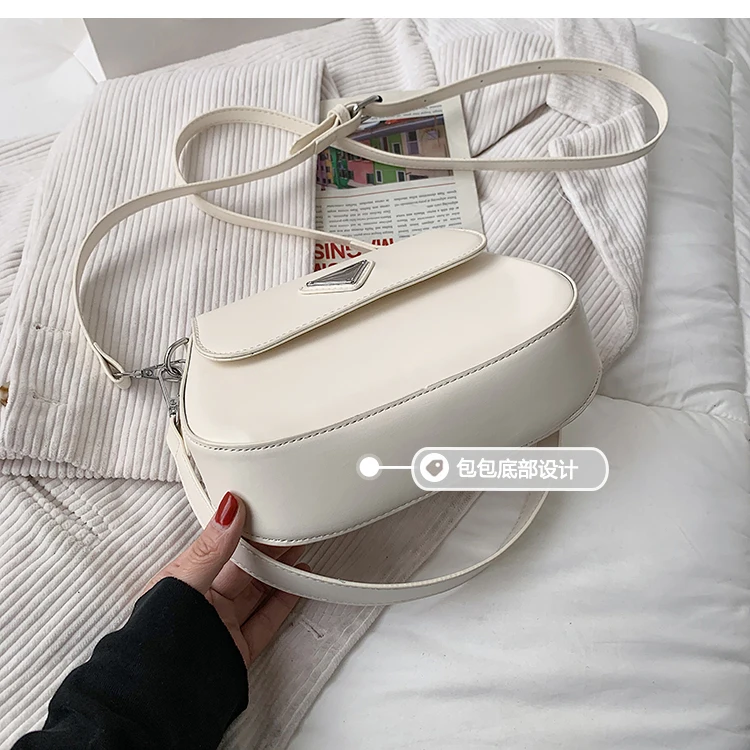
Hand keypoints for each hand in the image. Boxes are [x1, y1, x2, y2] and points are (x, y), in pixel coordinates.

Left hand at [143, 492, 306, 666]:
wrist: (160, 695)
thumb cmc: (157, 638)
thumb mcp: (185, 581)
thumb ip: (212, 548)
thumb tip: (228, 510)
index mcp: (186, 581)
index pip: (222, 547)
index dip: (246, 530)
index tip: (266, 512)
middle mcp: (205, 602)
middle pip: (245, 569)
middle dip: (269, 548)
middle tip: (292, 529)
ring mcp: (222, 625)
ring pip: (258, 592)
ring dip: (280, 571)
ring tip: (300, 551)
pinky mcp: (237, 649)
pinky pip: (266, 620)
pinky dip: (284, 602)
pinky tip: (296, 587)